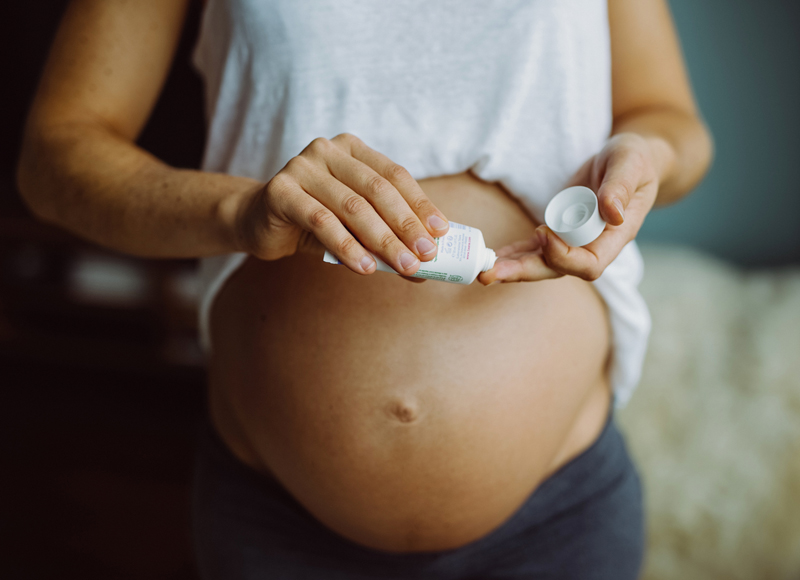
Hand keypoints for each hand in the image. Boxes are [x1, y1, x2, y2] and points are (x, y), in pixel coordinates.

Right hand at [234, 133, 449, 275]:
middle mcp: (328, 151)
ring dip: (383, 241)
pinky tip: (365, 268)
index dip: (420, 204)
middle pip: (378, 191)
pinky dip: (347, 247)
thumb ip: (385, 236)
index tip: (441, 233)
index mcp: (352, 150)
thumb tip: (426, 268)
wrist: (258, 221)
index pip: (395, 175)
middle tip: (426, 255)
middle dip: (406, 226)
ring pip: (353, 207)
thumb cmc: (313, 221)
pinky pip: (321, 221)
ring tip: (403, 266)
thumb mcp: (353, 225)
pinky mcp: (281, 190)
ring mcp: (302, 166)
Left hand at [479, 133, 666, 284]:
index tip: (543, 231)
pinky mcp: (558, 232)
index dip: (563, 256)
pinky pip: (533, 249)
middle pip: (556, 270)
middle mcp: (593, 246)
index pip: (588, 263)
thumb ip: (621, 186)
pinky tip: (492, 258)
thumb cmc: (636, 160)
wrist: (630, 162)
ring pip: (541, 263)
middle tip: (491, 273)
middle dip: (524, 272)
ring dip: (512, 268)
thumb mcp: (631, 163)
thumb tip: (612, 214)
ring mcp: (573, 241)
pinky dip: (513, 254)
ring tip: (484, 271)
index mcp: (615, 236)